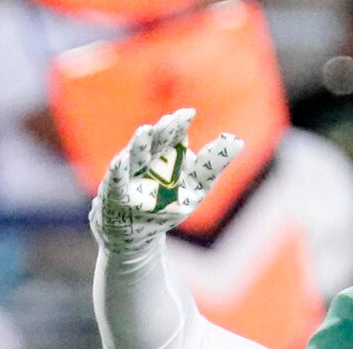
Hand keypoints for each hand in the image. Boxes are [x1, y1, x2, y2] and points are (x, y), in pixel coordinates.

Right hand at [90, 109, 242, 253]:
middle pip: (156, 144)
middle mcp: (147, 163)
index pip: (174, 138)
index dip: (179, 126)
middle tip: (173, 119)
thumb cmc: (167, 205)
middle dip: (164, 132)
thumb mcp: (196, 188)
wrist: (134, 231)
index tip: (189, 112)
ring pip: (136, 157)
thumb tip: (236, 141)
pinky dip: (119, 171)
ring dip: (140, 146)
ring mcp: (130, 177)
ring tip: (146, 132)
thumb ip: (211, 165)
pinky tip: (121, 162)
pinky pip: (117, 181)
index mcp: (167, 158)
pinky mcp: (116, 194)